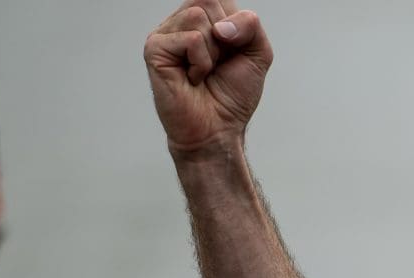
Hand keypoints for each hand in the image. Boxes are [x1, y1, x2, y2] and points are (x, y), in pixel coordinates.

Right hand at [144, 0, 270, 155]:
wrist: (218, 128)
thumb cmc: (232, 94)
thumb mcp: (257, 54)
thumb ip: (251, 25)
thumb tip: (221, 26)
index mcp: (204, 19)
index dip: (237, 23)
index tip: (233, 50)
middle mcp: (182, 22)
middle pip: (209, 0)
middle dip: (227, 37)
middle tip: (217, 64)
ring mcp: (166, 33)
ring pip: (199, 15)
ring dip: (213, 51)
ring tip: (204, 71)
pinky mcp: (155, 48)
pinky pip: (192, 39)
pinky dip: (201, 62)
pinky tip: (193, 78)